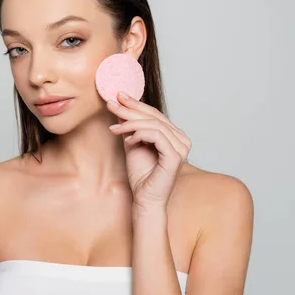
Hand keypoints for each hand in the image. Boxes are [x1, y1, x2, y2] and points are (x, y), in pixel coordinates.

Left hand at [107, 92, 191, 210]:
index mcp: (175, 135)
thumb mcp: (132, 143)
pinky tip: (128, 140)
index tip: (118, 96)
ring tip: (114, 129)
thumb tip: (120, 106)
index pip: (155, 114)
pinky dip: (139, 134)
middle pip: (154, 117)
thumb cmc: (141, 175)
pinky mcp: (175, 156)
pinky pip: (156, 136)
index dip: (136, 104)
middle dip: (130, 109)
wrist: (144, 198)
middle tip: (112, 104)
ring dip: (130, 124)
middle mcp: (182, 139)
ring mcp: (181, 147)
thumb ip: (130, 126)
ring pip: (154, 125)